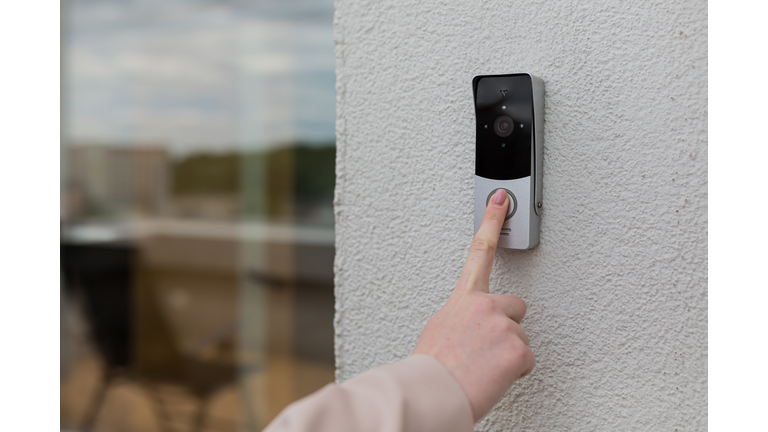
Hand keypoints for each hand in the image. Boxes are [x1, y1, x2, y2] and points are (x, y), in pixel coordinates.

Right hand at [412, 189, 534, 421]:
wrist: (432, 392)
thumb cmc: (431, 367)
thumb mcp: (440, 329)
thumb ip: (462, 316)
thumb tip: (473, 324)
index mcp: (463, 299)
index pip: (479, 251)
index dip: (492, 220)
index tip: (502, 199)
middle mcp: (485, 305)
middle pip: (516, 307)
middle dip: (507, 325)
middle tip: (486, 348)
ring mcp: (504, 325)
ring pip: (520, 338)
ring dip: (507, 354)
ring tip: (482, 367)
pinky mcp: (518, 349)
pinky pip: (526, 360)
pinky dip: (514, 372)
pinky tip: (492, 376)